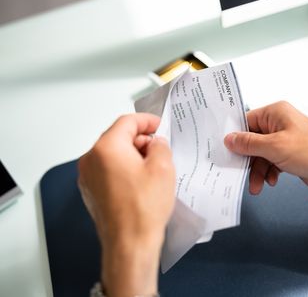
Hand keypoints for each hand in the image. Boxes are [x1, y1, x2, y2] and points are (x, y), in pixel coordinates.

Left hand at [78, 113, 174, 296]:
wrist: (129, 243)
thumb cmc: (143, 209)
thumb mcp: (163, 168)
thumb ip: (160, 146)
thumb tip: (155, 143)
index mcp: (106, 148)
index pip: (127, 122)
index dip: (146, 121)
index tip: (158, 127)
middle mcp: (91, 159)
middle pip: (117, 137)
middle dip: (140, 140)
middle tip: (160, 150)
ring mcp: (88, 176)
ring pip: (112, 154)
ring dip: (132, 155)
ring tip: (152, 168)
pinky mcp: (90, 191)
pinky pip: (107, 170)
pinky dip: (123, 169)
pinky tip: (140, 182)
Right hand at [224, 101, 307, 204]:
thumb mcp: (274, 147)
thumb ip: (249, 143)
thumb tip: (230, 139)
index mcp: (275, 113)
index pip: (246, 121)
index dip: (235, 136)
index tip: (225, 149)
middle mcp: (279, 124)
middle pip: (251, 141)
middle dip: (247, 159)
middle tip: (240, 171)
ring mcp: (284, 140)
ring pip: (259, 155)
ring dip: (257, 170)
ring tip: (257, 184)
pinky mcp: (288, 154)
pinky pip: (269, 162)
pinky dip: (268, 172)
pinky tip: (271, 180)